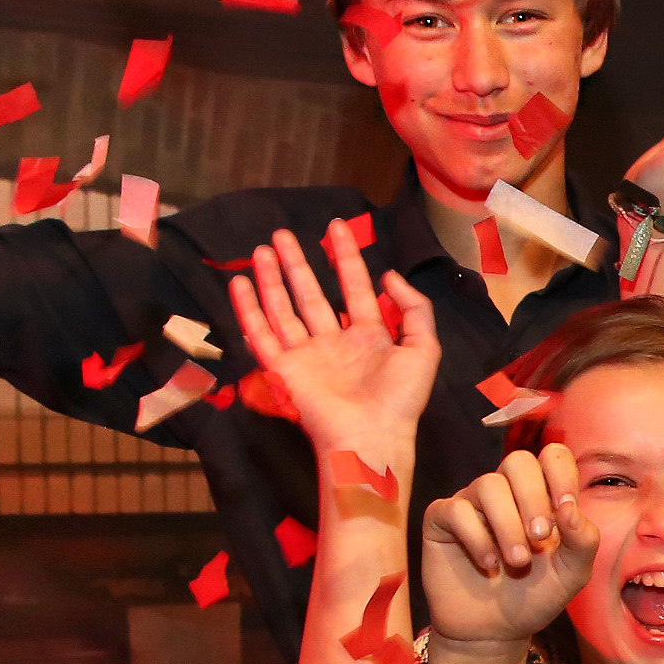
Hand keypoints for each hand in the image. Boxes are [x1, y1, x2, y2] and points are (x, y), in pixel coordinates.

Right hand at [230, 219, 437, 452]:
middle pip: (312, 293)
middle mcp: (334, 342)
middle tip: (282, 233)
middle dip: (298, 263)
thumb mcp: (423, 349)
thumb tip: (389, 275)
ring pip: (284, 308)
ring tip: (261, 249)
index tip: (336, 227)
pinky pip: (262, 334)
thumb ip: (414, 309)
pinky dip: (249, 309)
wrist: (371, 435)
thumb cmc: (400, 398)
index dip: (346, 257)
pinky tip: (241, 284)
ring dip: (272, 279)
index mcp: (368, 336)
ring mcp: (307, 354)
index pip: (354, 286)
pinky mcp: (284, 369)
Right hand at [420, 452, 596, 647]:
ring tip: (516, 562)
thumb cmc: (534, 597)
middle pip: (517, 461)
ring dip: (507, 525)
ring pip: (488, 485)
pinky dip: (476, 538)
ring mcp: (472, 503)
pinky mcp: (442, 520)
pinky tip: (489, 564)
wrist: (494, 632)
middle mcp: (507, 492)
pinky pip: (456, 509)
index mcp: (542, 496)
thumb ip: (583, 540)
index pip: (552, 457)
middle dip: (533, 499)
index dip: (560, 474)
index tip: (565, 509)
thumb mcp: (571, 574)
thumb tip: (569, 508)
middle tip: (539, 539)